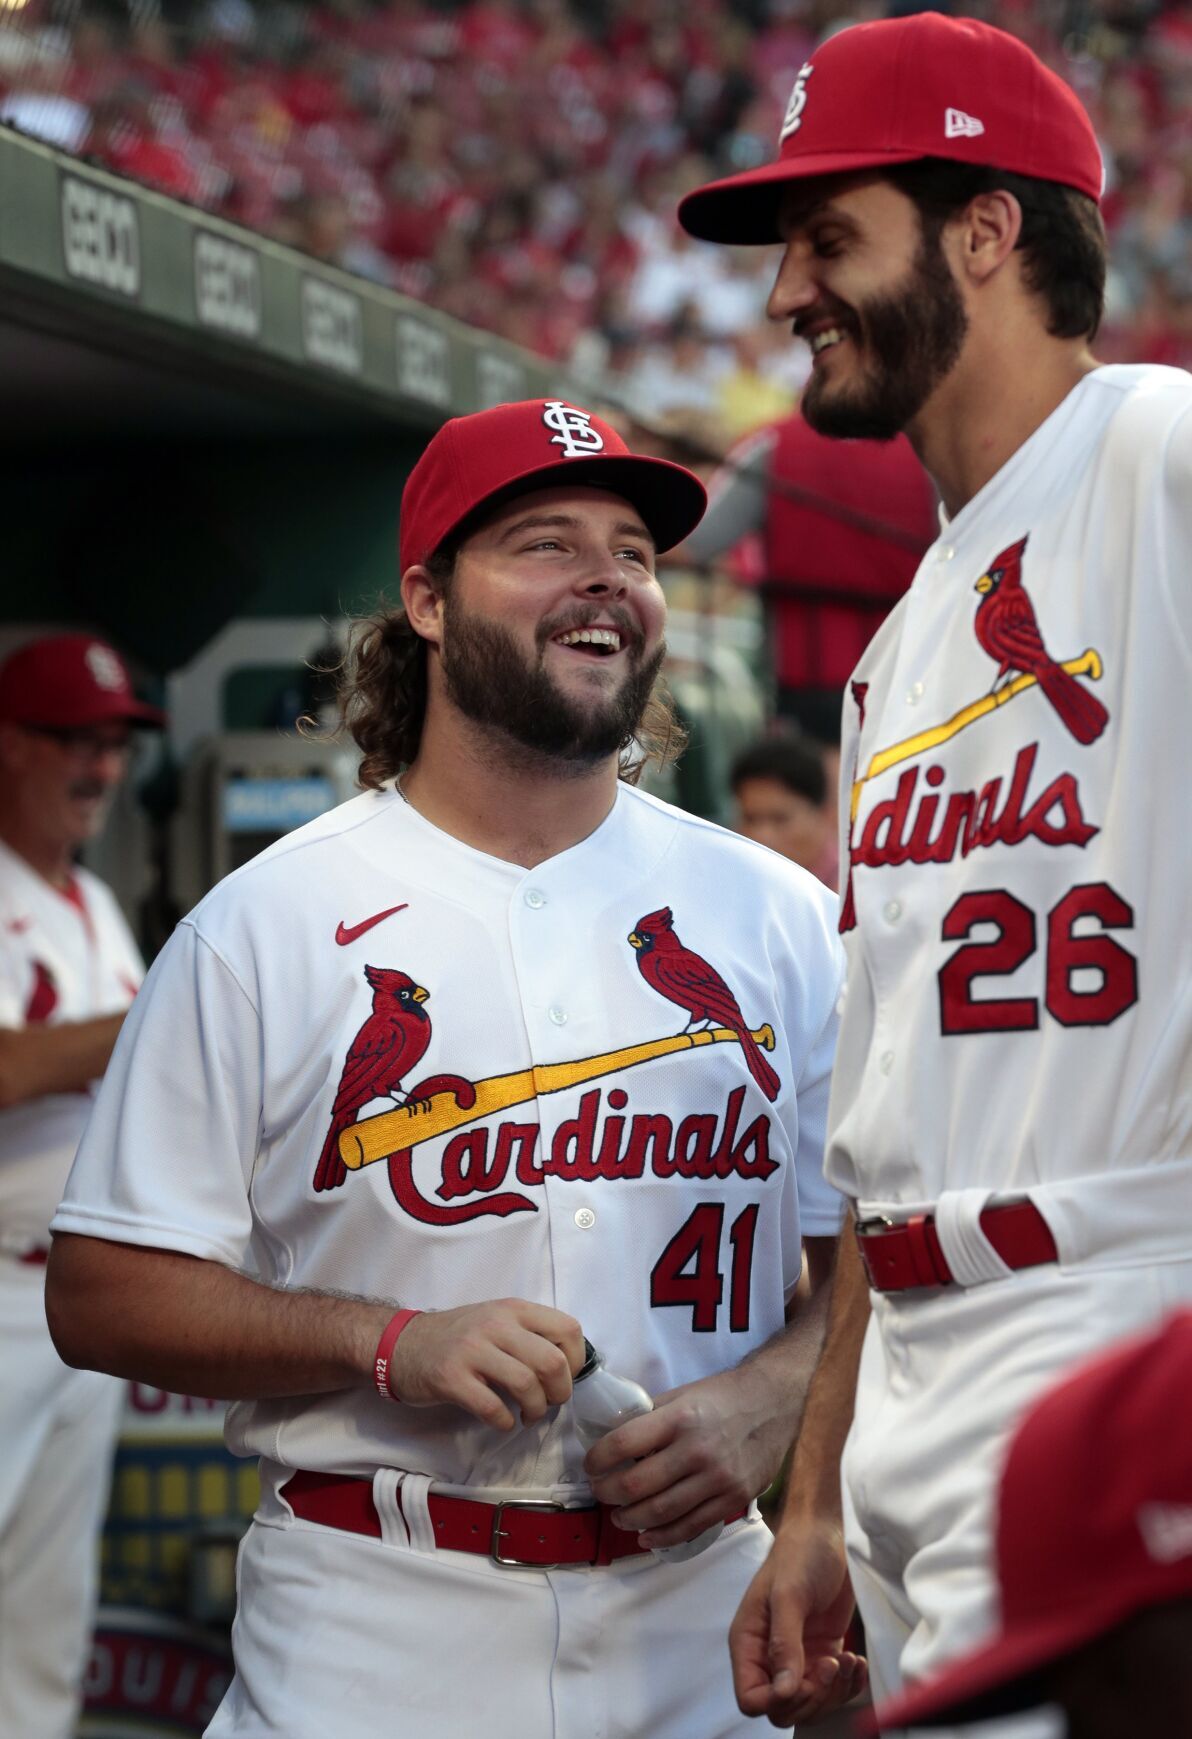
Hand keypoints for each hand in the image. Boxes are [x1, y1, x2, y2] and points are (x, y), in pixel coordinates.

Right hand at [391, 1299, 583, 1430]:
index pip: (568, 1329)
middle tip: (550, 1403)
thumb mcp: (497, 1320)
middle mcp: (496, 1324)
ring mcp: (472, 1350)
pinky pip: (492, 1407)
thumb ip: (530, 1335)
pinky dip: (504, 1421)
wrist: (402, 1344)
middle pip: (551, 1362)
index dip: (577, 1360)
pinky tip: (502, 1421)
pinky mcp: (451, 1378)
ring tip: (527, 1415)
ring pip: (526, 1384)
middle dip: (559, 1392)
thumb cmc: (458, 1336)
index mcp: (513, 1309)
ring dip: (535, 1410)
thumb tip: (568, 1368)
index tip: (566, 1378)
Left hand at [583, 1367, 789, 1547]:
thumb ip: (651, 1416)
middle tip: (599, 1492)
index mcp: (680, 1418)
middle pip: (638, 1484)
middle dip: (608, 1493)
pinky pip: (691, 1527)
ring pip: (661, 1512)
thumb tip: (614, 1436)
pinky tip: (646, 1536)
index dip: (598, 1458)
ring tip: (618, 1516)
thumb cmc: (724, 1396)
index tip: (590, 1464)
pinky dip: (663, 1536)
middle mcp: (697, 1450)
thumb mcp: (683, 1394)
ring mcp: (717, 1478)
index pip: (625, 1443)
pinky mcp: (733, 1499)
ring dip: (630, 1519)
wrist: (774, 1403)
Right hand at [729, 1519, 866, 1725]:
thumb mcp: (789, 1595)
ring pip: (811, 1704)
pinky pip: (833, 1690)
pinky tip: (857, 1662)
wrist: (828, 1534)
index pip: (750, 1698)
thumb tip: (785, 1690)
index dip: (776, 1701)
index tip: (803, 1681)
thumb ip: (784, 1643)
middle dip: (811, 1698)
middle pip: (783, 1709)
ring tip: (848, 1660)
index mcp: (749, 1642)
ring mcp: (798, 1657)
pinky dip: (848, 1686)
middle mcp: (770, 1655)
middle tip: (830, 1666)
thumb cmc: (800, 1554)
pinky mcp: (822, 1654)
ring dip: (834, 1692)